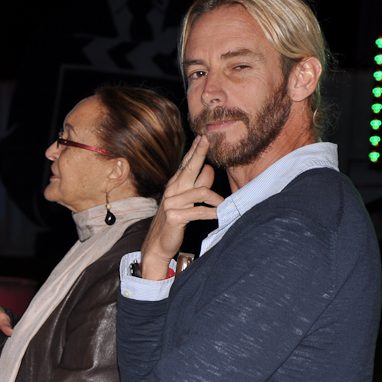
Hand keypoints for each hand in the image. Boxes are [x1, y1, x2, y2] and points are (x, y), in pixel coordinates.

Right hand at [140, 136, 222, 279]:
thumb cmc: (174, 222)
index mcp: (174, 186)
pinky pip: (200, 211)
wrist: (158, 245)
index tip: (203, 137)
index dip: (194, 151)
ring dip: (216, 199)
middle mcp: (172, 191)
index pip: (186, 164)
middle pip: (189, 168)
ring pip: (201, 192)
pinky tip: (219, 214)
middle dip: (198, 153)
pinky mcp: (175, 216)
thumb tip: (209, 169)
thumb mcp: (186, 202)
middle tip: (206, 140)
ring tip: (223, 204)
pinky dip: (212, 213)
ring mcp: (172, 203)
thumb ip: (197, 186)